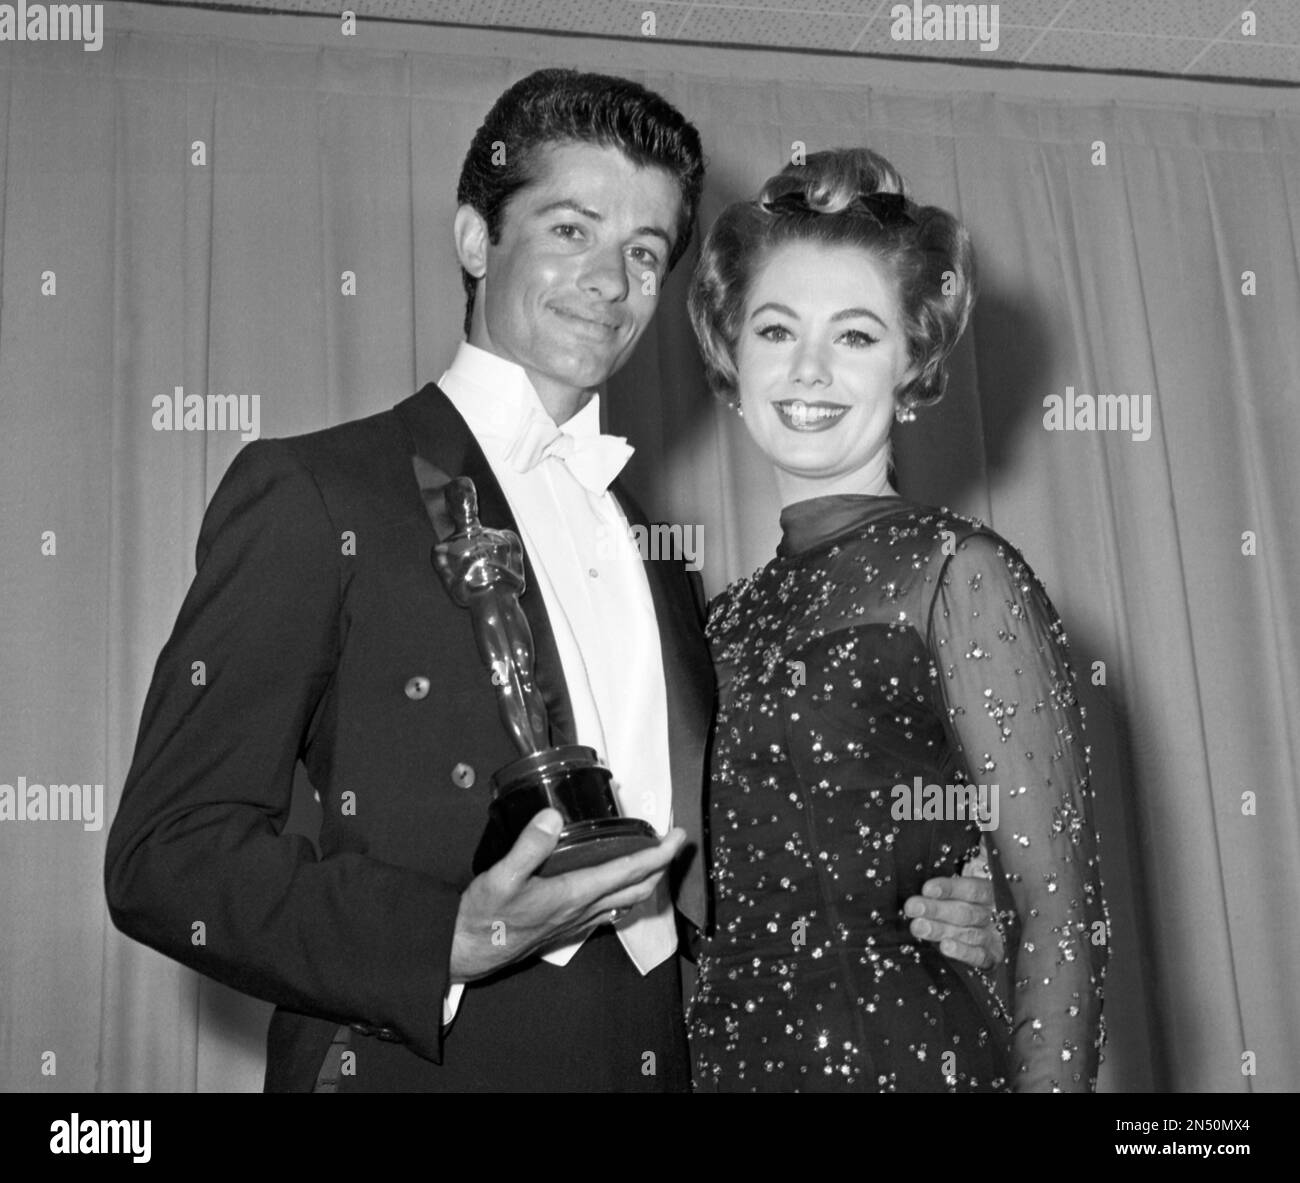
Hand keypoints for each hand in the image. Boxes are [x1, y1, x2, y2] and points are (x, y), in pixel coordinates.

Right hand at [449, 808, 685, 981]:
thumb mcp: (501, 876)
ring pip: (626, 902)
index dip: (658, 854)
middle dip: (661, 866)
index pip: (628, 871)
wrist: (468, 952)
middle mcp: (583, 910)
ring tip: (654, 859)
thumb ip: (529, 846)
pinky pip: (609, 911)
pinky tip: (618, 886)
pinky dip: (624, 894)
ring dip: (646, 881)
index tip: (678, 837)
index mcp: (574, 894)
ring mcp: (577, 922)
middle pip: (637, 890)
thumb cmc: (485, 916)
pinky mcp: (567, 928)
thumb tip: (553, 815)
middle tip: (674, 843)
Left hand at [903, 871, 1004, 970]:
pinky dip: (962, 951)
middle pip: (966, 912)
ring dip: (941, 930)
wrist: (988, 930)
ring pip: (969, 933)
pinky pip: (979, 956)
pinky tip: (944, 947)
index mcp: (988, 892)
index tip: (926, 889)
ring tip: (917, 926)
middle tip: (912, 907)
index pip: (971, 889)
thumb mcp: (959, 889)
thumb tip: (925, 887)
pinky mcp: (993, 958)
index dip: (949, 888)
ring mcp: (994, 937)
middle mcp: (993, 914)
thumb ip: (946, 888)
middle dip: (936, 910)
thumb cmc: (963, 902)